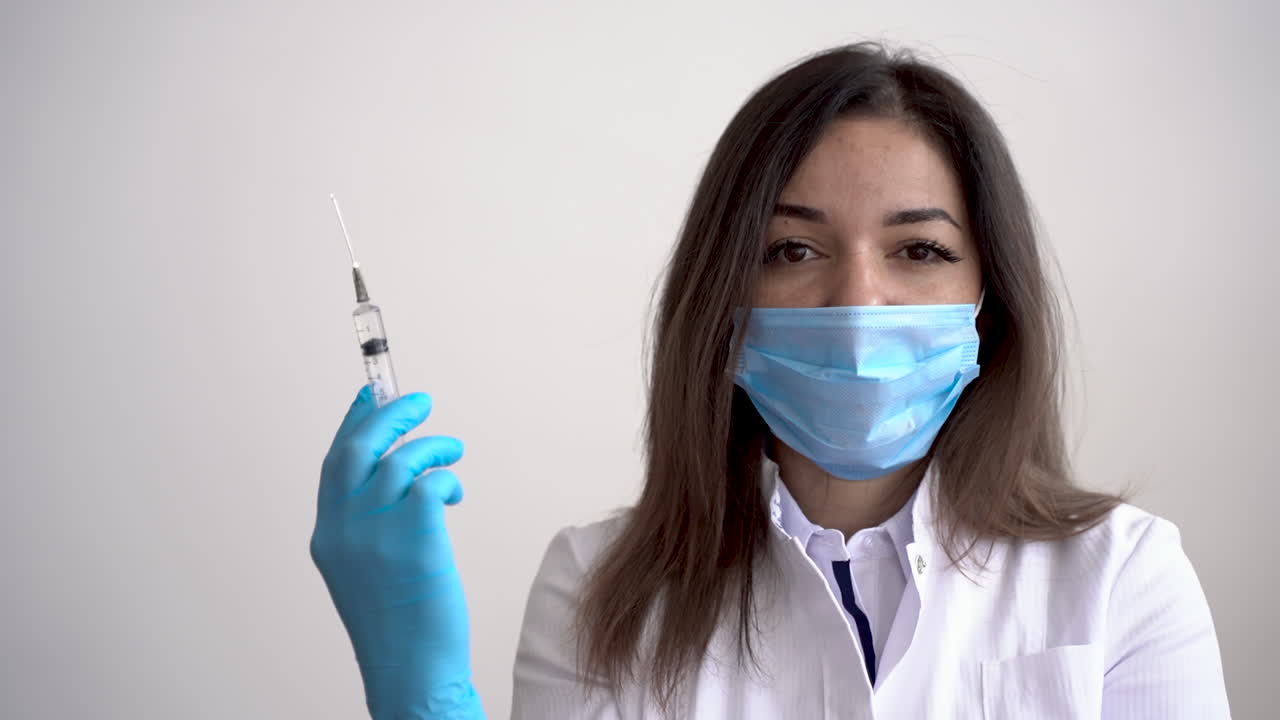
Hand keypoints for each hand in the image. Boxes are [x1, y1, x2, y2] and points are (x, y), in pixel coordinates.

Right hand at [310, 385, 484, 718]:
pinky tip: (454, 493)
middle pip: (360, 448)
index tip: (370, 394)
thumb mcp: (363, 570)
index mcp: (328, 536)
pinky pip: (431, 482)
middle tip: (420, 401)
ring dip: (431, 446)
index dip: (352, 423)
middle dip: (390, 415)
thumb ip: (367, 525)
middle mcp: (346, 529)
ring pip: (400, 459)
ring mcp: (378, 533)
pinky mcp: (417, 537)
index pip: (335, 462)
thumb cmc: (397, 623)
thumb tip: (394, 476)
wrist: (410, 670)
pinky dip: (446, 478)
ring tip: (451, 452)